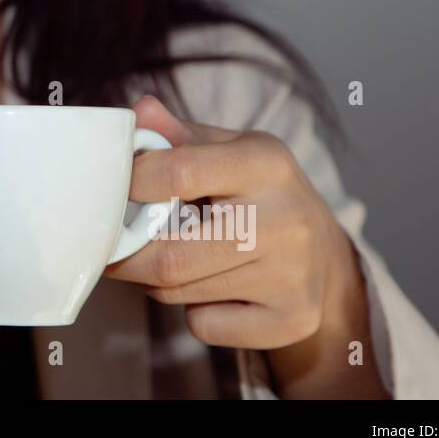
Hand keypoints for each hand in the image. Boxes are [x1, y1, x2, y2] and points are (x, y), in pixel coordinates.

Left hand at [103, 94, 389, 397]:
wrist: (326, 254)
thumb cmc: (259, 192)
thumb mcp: (228, 150)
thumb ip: (178, 134)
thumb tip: (139, 112)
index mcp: (265, 163)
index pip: (178, 173)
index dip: (131, 185)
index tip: (113, 192)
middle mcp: (284, 219)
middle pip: (170, 254)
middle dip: (126, 254)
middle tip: (112, 247)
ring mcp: (292, 275)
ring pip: (180, 290)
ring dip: (154, 280)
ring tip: (162, 260)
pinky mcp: (292, 319)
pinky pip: (205, 325)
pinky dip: (192, 311)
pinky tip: (209, 288)